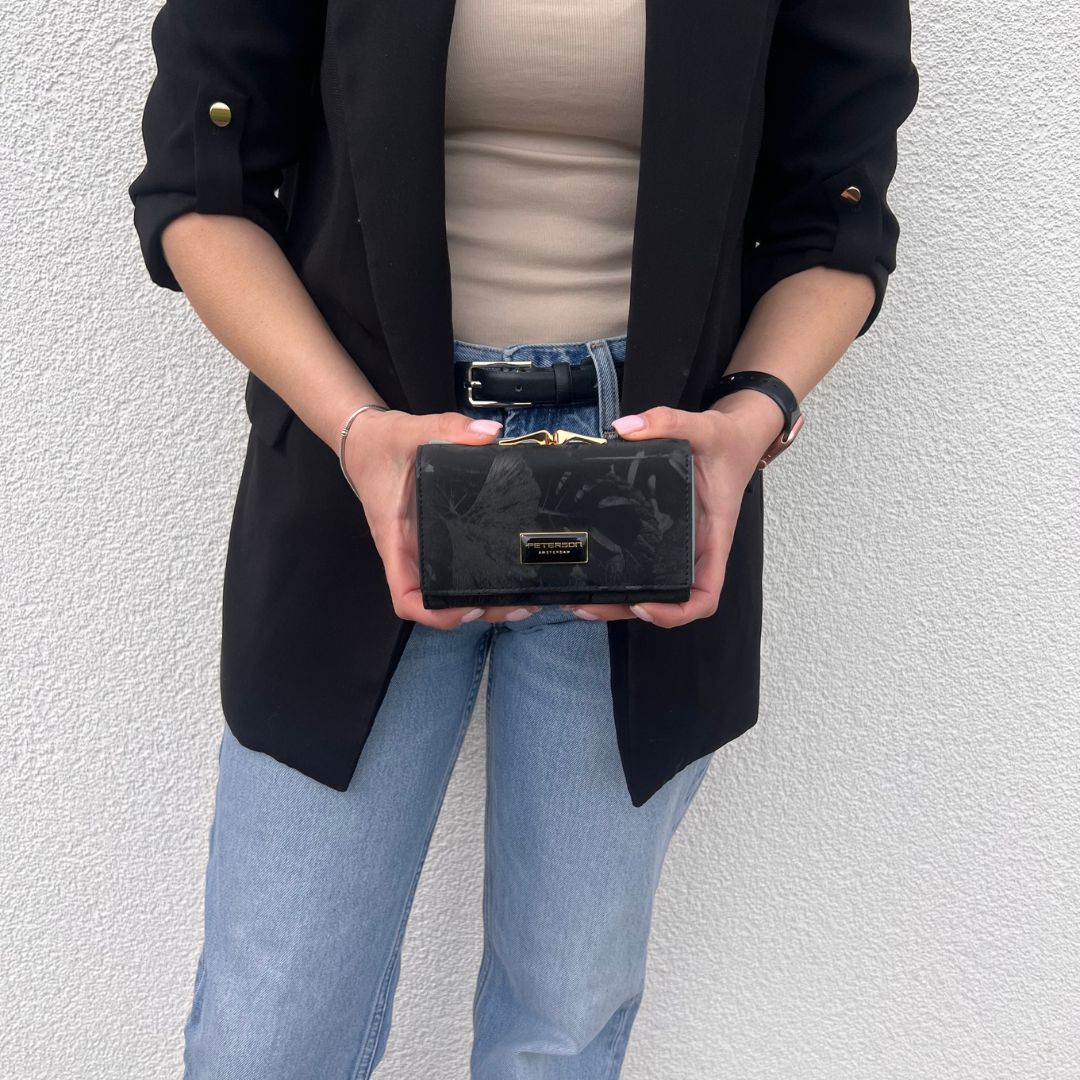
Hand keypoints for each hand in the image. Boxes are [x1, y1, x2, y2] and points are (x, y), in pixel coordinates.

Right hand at [341, 408, 542, 628]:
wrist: (365, 441)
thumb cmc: (378, 446)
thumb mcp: (410, 431)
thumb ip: (447, 429)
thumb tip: (487, 433)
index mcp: (396, 539)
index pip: (405, 596)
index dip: (434, 613)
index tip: (467, 608)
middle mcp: (411, 552)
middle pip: (438, 602)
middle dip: (477, 610)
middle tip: (516, 606)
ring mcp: (425, 548)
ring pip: (451, 589)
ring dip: (485, 600)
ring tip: (521, 600)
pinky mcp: (439, 537)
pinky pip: (459, 567)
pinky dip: (484, 577)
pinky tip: (510, 575)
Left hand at [559, 396, 782, 627]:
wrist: (731, 437)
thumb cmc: (727, 442)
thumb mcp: (704, 426)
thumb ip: (668, 421)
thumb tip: (625, 427)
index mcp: (713, 537)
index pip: (706, 593)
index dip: (678, 611)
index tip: (644, 606)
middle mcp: (694, 548)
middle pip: (666, 599)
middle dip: (627, 609)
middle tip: (587, 606)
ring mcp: (676, 544)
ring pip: (649, 587)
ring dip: (616, 600)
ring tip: (576, 600)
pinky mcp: (658, 532)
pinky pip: (640, 563)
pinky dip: (617, 575)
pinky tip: (588, 574)